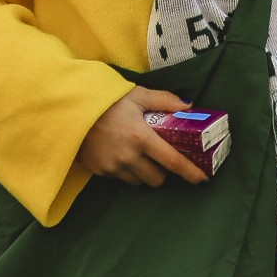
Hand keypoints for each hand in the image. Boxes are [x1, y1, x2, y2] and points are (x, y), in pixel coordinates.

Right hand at [76, 87, 209, 187]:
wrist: (73, 109)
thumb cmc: (109, 101)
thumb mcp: (138, 95)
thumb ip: (165, 101)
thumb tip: (188, 106)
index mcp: (141, 137)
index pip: (172, 161)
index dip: (189, 172)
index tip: (202, 180)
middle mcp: (128, 156)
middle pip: (156, 179)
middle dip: (162, 172)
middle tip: (159, 158)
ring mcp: (112, 166)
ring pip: (138, 182)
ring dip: (144, 174)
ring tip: (139, 156)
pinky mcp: (99, 171)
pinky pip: (120, 178)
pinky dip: (125, 171)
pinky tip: (120, 155)